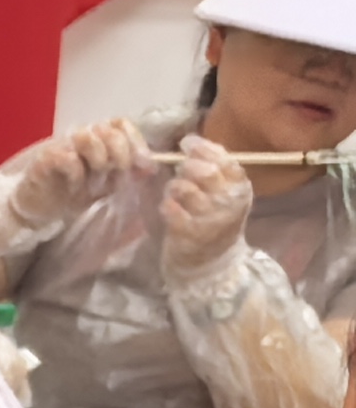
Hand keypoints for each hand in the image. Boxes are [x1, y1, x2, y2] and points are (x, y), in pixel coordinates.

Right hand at [10, 117, 144, 230]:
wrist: (38, 208)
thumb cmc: (72, 194)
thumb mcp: (107, 185)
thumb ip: (127, 173)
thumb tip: (151, 168)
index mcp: (98, 137)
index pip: (121, 124)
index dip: (136, 141)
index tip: (144, 165)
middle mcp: (82, 136)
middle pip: (109, 130)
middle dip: (120, 155)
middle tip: (116, 176)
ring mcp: (62, 145)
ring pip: (88, 137)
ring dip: (98, 161)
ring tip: (94, 183)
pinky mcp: (45, 159)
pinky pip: (68, 158)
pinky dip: (77, 174)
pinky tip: (75, 188)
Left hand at [163, 135, 253, 276]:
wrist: (211, 264)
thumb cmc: (214, 222)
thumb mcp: (224, 195)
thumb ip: (215, 171)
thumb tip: (194, 145)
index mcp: (240, 189)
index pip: (226, 161)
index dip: (205, 148)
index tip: (188, 143)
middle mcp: (229, 202)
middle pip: (206, 172)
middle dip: (188, 165)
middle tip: (180, 169)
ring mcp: (209, 219)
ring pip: (186, 189)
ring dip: (175, 185)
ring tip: (174, 191)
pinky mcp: (189, 234)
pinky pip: (172, 210)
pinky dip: (166, 204)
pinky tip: (168, 207)